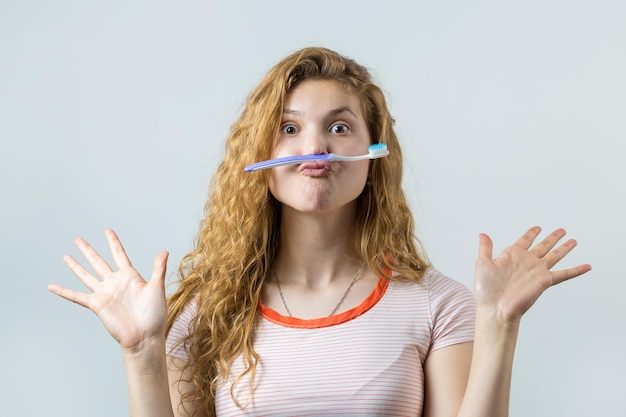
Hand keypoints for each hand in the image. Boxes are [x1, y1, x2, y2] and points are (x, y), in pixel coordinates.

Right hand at [48, 229, 168, 351]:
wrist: (145, 335)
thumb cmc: (154, 314)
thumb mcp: (157, 287)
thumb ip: (158, 269)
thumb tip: (164, 252)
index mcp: (130, 276)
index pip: (119, 255)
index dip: (113, 243)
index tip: (107, 231)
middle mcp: (115, 283)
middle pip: (98, 262)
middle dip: (88, 250)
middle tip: (78, 239)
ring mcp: (104, 293)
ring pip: (86, 275)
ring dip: (76, 266)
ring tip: (66, 256)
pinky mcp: (96, 305)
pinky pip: (76, 296)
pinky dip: (63, 292)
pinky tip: (52, 286)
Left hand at [474, 226, 590, 323]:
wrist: (496, 307)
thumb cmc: (486, 289)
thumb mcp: (482, 263)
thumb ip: (486, 248)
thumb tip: (483, 234)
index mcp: (512, 255)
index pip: (525, 240)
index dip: (531, 234)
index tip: (538, 228)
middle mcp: (526, 261)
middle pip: (543, 246)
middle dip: (552, 238)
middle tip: (561, 230)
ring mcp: (536, 270)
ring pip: (554, 255)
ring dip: (564, 248)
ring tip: (573, 241)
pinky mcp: (544, 281)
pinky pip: (564, 274)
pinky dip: (576, 270)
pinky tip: (586, 266)